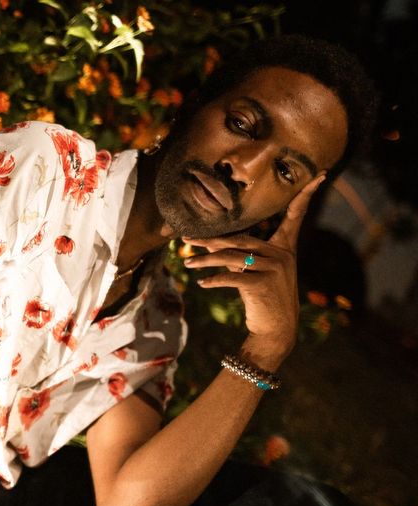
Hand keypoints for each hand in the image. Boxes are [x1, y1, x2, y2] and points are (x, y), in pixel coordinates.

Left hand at [182, 174, 324, 366]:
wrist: (276, 330)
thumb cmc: (265, 298)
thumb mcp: (258, 272)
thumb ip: (242, 255)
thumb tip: (213, 244)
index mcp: (285, 248)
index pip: (295, 216)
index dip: (305, 196)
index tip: (319, 175)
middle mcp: (282, 255)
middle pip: (241, 240)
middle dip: (211, 240)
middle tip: (186, 238)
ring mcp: (274, 269)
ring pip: (232, 258)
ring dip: (205, 260)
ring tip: (187, 262)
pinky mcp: (262, 285)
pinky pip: (233, 278)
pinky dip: (215, 280)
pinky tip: (202, 284)